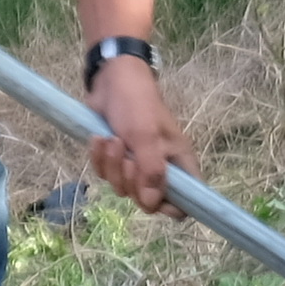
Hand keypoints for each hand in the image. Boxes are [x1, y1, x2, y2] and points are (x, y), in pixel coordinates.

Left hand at [85, 54, 190, 213]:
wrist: (112, 79)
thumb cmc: (137, 103)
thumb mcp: (145, 136)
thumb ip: (151, 171)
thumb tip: (151, 204)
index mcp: (179, 164)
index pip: (185, 203)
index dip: (169, 206)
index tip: (151, 194)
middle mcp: (161, 169)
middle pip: (147, 201)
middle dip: (130, 181)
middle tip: (126, 157)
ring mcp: (137, 165)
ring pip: (123, 188)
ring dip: (112, 166)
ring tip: (111, 139)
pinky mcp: (116, 159)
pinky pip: (106, 175)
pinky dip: (99, 160)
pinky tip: (99, 139)